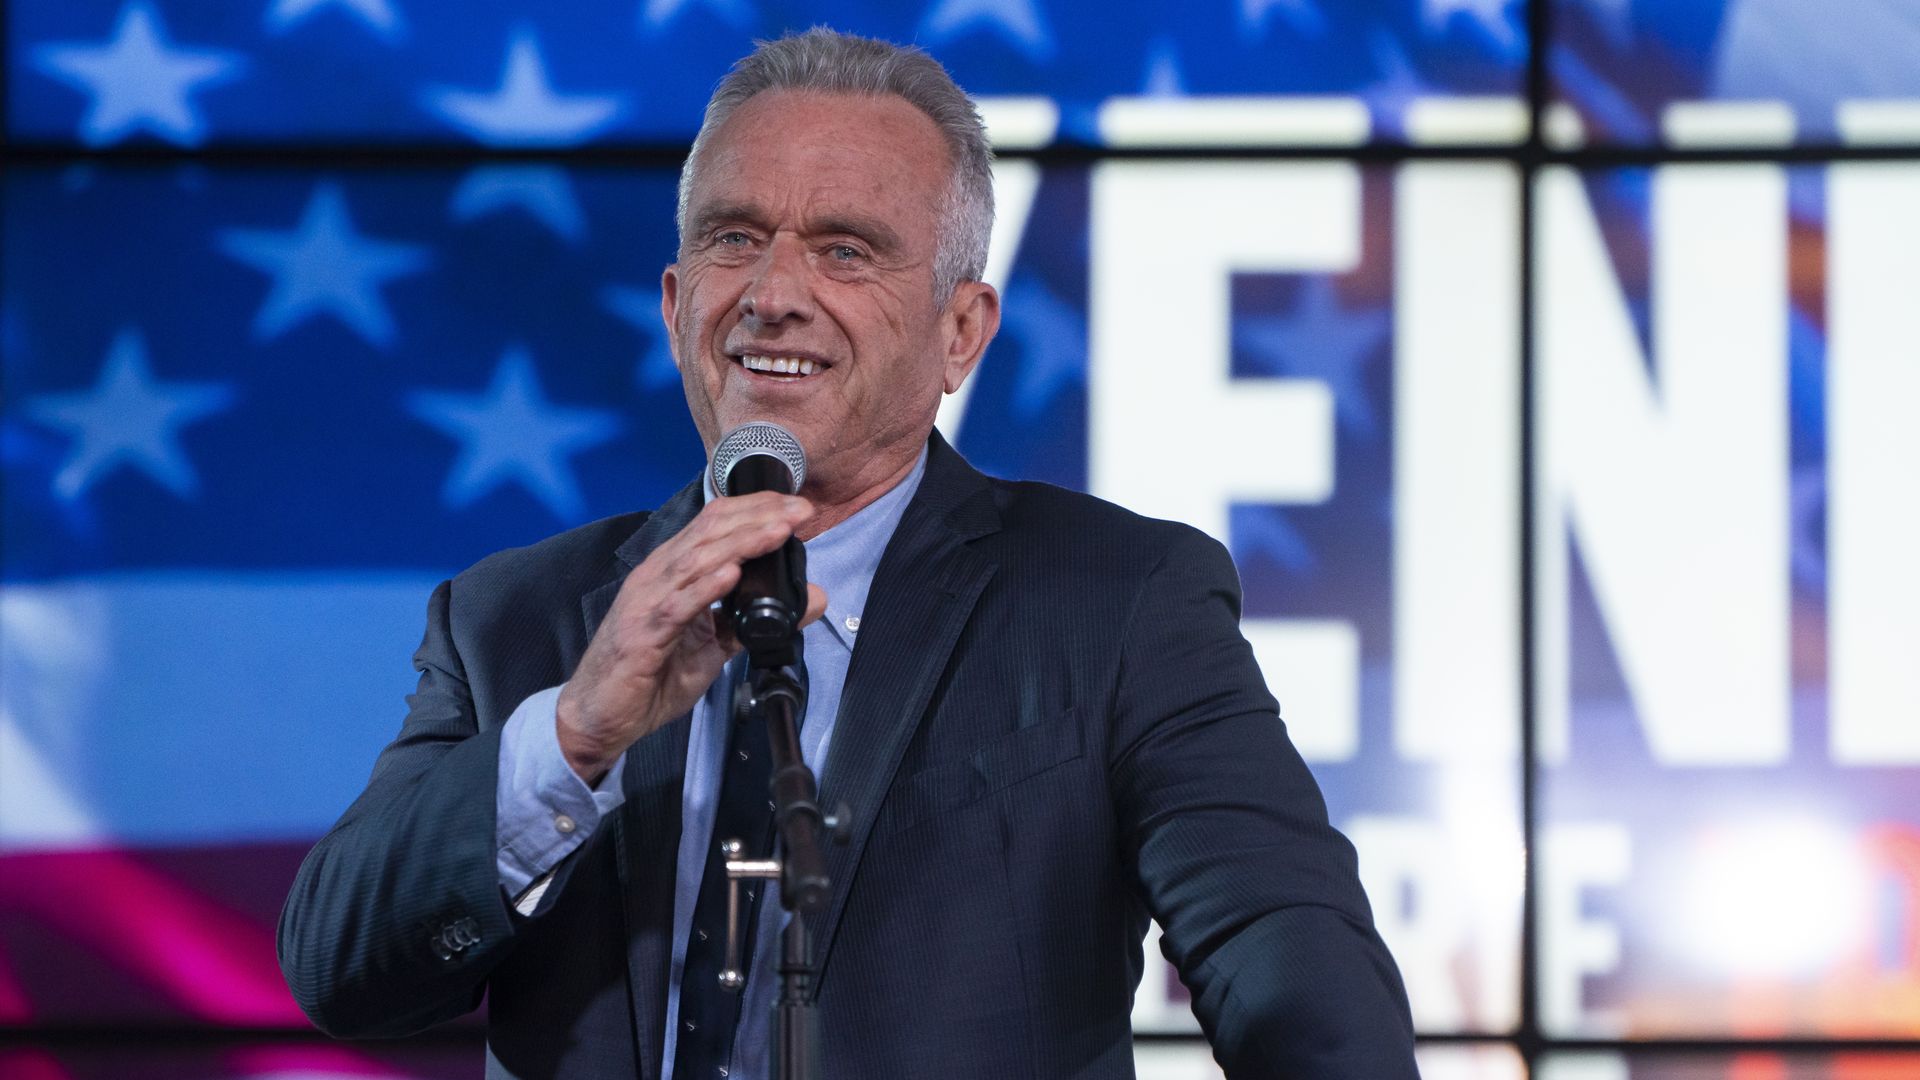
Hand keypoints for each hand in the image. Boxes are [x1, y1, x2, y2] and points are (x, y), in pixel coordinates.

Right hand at [555, 492, 827, 783]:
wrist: (601, 716)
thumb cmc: (651, 675)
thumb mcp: (715, 645)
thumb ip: (757, 619)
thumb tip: (812, 600)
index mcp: (674, 572)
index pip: (714, 524)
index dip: (756, 510)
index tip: (796, 507)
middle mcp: (658, 577)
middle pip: (709, 532)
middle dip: (757, 518)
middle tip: (798, 512)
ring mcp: (647, 602)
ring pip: (695, 560)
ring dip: (740, 543)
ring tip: (776, 532)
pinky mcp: (641, 634)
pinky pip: (675, 605)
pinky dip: (705, 588)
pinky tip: (731, 575)